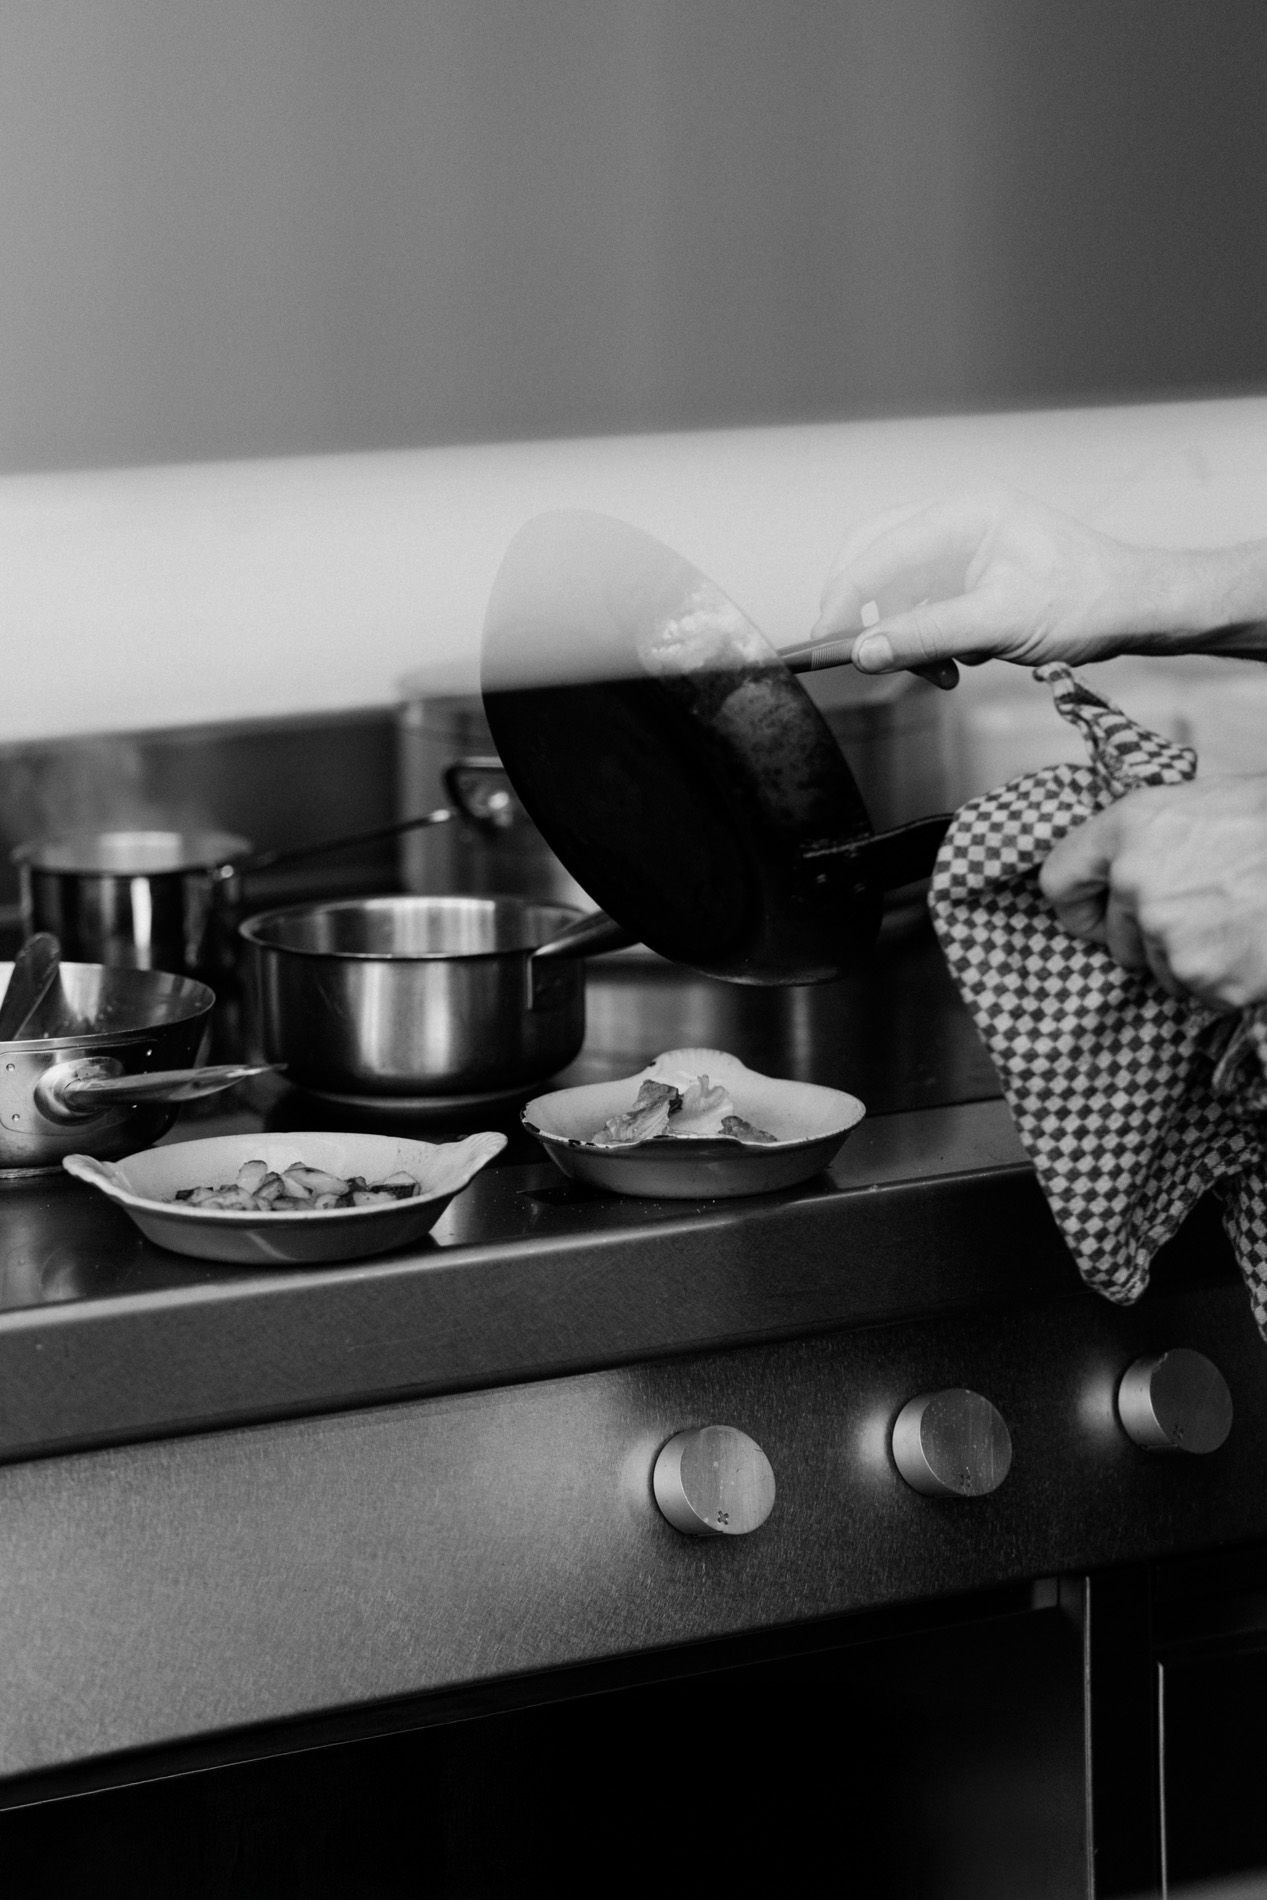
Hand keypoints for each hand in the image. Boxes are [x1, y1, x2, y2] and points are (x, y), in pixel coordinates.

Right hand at [813, 489, 1243, 675]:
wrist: (1136, 607)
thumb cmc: (1084, 601)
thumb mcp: (999, 623)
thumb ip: (926, 637)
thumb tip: (863, 653)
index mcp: (964, 513)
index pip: (877, 552)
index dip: (843, 599)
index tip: (823, 643)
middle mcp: (957, 523)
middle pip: (877, 563)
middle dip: (870, 618)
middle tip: (861, 660)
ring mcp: (963, 549)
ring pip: (900, 593)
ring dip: (907, 639)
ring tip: (939, 675)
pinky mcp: (971, 577)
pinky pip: (925, 608)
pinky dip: (930, 642)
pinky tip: (958, 665)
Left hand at [1039, 776, 1266, 1009]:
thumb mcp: (1199, 804)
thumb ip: (1147, 839)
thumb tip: (1114, 875)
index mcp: (1129, 827)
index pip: (1059, 882)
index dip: (1078, 907)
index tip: (1095, 916)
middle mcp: (1137, 881)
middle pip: (1116, 940)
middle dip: (1152, 938)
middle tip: (1208, 910)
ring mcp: (1169, 933)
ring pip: (1161, 971)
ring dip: (1194, 959)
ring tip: (1241, 920)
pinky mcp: (1205, 976)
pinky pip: (1201, 994)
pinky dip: (1228, 980)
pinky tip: (1255, 944)